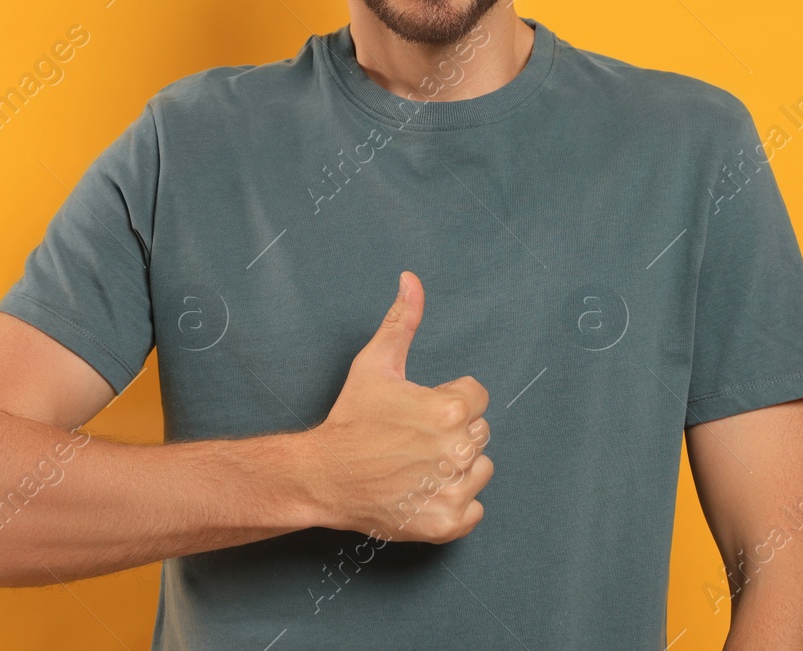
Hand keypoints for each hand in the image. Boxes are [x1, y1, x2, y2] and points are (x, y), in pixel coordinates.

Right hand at [305, 271, 492, 542]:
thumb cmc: (351, 419)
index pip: (477, 397)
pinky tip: (423, 491)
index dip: (447, 400)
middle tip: (413, 439)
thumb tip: (411, 279)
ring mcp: (451, 490)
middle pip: (479, 433)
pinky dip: (453, 504)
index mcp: (449, 409)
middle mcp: (456, 450)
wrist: (323, 475)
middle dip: (452, 432)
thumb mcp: (375, 364)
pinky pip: (474, 509)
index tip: (419, 411)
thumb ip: (402, 321)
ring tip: (417, 464)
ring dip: (456, 468)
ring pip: (480, 469)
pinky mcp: (446, 523)